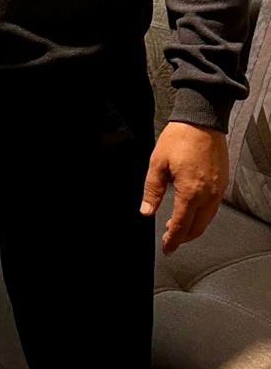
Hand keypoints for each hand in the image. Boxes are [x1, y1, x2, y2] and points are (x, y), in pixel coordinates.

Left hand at [140, 121, 228, 253]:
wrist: (202, 120)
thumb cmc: (179, 138)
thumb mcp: (157, 164)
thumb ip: (152, 190)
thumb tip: (146, 211)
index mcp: (191, 192)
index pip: (181, 225)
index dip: (173, 239)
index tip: (166, 248)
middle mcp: (208, 194)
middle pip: (197, 227)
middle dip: (183, 237)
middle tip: (170, 241)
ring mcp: (218, 189)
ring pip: (207, 218)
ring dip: (193, 226)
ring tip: (177, 227)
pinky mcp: (222, 182)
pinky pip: (213, 206)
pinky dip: (202, 215)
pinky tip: (191, 210)